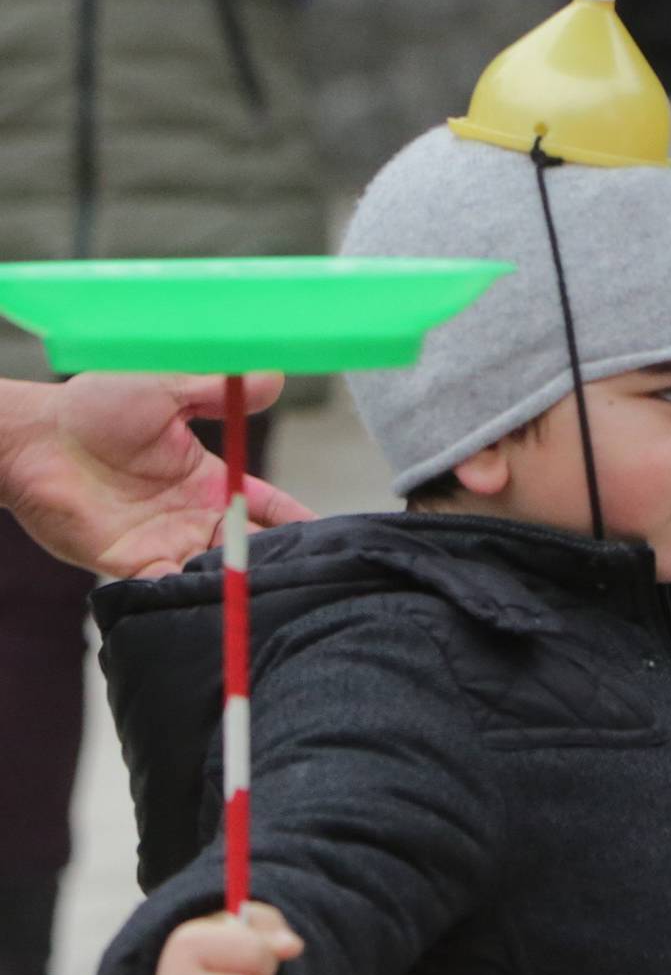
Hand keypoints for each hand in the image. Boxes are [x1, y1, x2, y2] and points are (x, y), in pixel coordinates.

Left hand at [0, 372, 309, 575]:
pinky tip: (215, 597)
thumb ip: (218, 390)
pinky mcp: (128, 564)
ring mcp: (161, 543)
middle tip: (309, 574)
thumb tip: (274, 377)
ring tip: (270, 592)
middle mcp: (190, 517)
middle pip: (248, 547)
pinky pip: (168, 587)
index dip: (298, 522)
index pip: (267, 507)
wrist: (36, 438)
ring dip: (240, 582)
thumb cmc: (94, 407)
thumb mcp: (167, 389)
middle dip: (278, 561)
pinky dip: (190, 595)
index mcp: (208, 481)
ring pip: (215, 573)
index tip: (330, 537)